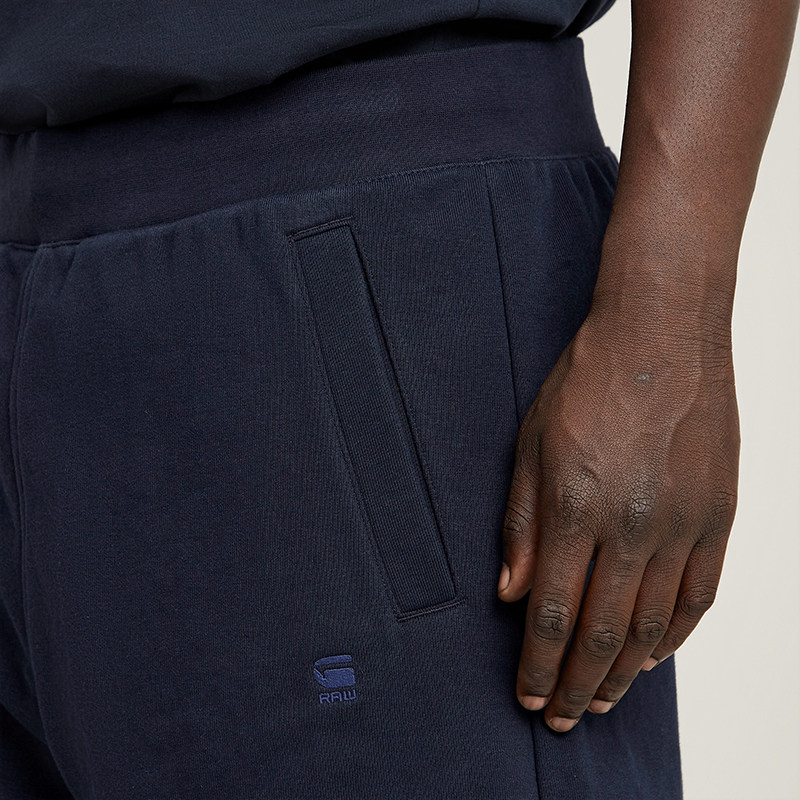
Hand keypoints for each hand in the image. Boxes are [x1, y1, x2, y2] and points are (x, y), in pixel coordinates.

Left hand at [497, 297, 739, 732]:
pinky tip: (651, 656)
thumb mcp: (530, 444)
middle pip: (600, 633)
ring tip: (602, 701)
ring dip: (623, 673)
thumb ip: (521, 524)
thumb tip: (510, 594)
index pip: (552, 612)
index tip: (530, 697)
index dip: (539, 665)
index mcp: (576, 507)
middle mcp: (632, 526)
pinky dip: (674, 636)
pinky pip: (699, 596)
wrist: (660, 335)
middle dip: (576, 685)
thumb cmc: (585, 383)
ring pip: (652, 626)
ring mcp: (682, 524)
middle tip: (562, 718)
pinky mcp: (719, 516)